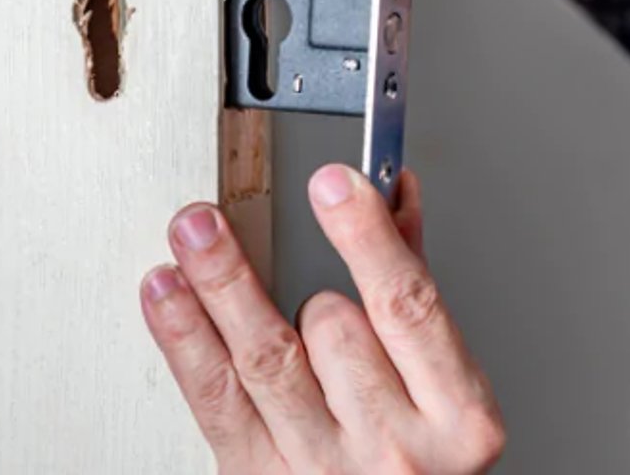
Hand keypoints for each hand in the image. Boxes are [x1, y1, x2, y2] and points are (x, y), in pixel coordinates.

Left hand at [141, 165, 505, 473]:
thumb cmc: (422, 461)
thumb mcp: (445, 384)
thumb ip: (417, 286)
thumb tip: (394, 198)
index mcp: (459, 419)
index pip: (409, 306)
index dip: (366, 237)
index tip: (334, 183)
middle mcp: (394, 451)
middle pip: (336, 330)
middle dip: (317, 294)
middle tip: (303, 253)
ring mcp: (323, 471)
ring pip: (267, 357)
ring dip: (224, 283)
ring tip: (195, 229)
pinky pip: (215, 399)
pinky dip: (186, 337)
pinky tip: (170, 292)